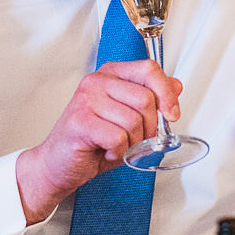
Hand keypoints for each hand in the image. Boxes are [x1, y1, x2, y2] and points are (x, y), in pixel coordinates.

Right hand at [14, 60, 182, 220]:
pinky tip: (107, 151)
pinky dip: (119, 152)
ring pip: (134, 121)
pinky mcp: (80, 122)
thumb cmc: (92, 142)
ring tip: (118, 147)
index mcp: (110, 74)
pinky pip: (118, 138)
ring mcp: (86, 100)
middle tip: (136, 140)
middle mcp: (97, 82)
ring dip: (133, 143)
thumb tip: (176, 85)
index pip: (149, 69)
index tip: (171, 113)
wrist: (58, 165)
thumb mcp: (128, 118)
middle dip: (149, 128)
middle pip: (146, 98)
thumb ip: (151, 99)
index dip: (167, 93)